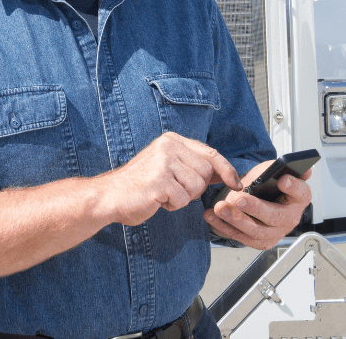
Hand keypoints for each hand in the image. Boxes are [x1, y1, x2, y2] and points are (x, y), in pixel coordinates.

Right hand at [100, 132, 242, 226]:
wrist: (109, 196)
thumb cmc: (140, 185)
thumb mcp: (168, 167)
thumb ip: (193, 166)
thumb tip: (225, 173)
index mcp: (171, 140)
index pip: (210, 153)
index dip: (227, 170)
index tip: (237, 185)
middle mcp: (168, 146)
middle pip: (205, 173)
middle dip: (195, 188)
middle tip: (173, 190)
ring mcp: (162, 163)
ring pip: (195, 187)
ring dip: (182, 198)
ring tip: (162, 194)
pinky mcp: (158, 181)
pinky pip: (181, 199)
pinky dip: (172, 205)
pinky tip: (156, 200)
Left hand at [204, 160, 311, 249]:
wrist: (256, 198)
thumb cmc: (266, 184)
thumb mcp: (268, 171)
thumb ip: (273, 169)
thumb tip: (280, 168)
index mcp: (298, 197)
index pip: (301, 192)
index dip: (293, 187)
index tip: (282, 180)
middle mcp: (290, 217)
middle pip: (275, 216)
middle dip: (255, 208)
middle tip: (239, 199)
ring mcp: (276, 232)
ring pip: (256, 230)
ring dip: (235, 220)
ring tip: (220, 208)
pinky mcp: (261, 241)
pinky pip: (242, 237)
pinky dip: (225, 227)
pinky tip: (213, 217)